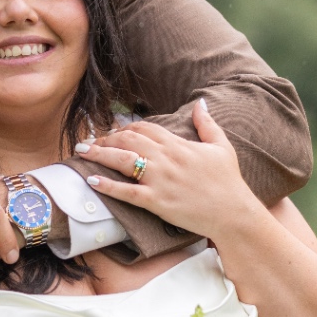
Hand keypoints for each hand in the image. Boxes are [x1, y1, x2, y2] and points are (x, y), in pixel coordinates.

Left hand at [74, 100, 255, 245]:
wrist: (233, 213)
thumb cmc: (228, 181)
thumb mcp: (221, 146)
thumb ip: (207, 124)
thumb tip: (200, 103)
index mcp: (179, 144)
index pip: (145, 127)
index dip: (125, 127)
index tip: (114, 131)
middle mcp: (166, 159)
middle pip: (128, 139)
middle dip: (106, 138)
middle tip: (90, 141)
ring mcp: (160, 180)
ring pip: (122, 161)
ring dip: (99, 154)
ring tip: (82, 152)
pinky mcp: (157, 201)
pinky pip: (127, 192)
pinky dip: (107, 185)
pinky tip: (91, 179)